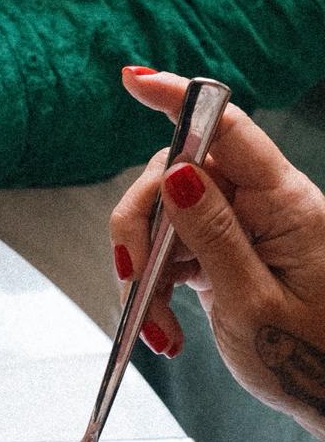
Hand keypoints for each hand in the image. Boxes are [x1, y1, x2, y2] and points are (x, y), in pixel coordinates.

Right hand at [110, 67, 324, 440]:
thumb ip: (212, 236)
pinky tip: (165, 328)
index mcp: (283, 204)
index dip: (179, 101)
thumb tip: (177, 177)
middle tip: (134, 285)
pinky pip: (170, 255)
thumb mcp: (252, 302)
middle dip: (140, 233)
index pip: (226, 130)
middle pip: (174, 181)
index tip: (135, 83)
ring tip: (158, 327)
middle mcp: (261, 207)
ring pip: (163, 223)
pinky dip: (154, 292)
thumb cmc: (308, 358)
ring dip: (145, 275)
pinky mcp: (222, 256)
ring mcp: (240, 230)